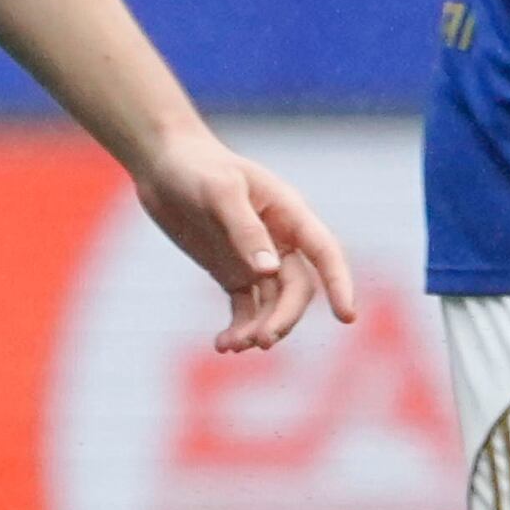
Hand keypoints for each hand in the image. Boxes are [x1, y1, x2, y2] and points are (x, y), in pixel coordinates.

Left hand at [127, 127, 355, 354]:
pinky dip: (239, 329)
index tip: (346, 316)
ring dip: (259, 329)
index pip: (324, 252)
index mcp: (289, 214)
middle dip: (285, 317)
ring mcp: (257, 260)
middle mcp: (280, 241)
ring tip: (233, 346)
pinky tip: (223, 345)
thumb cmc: (196, 167)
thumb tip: (269, 271)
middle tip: (262, 341)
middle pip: (297, 289)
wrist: (163, 164)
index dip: (339, 283)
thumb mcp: (220, 192)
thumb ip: (245, 230)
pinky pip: (245, 309)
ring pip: (272, 305)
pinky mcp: (233, 273)